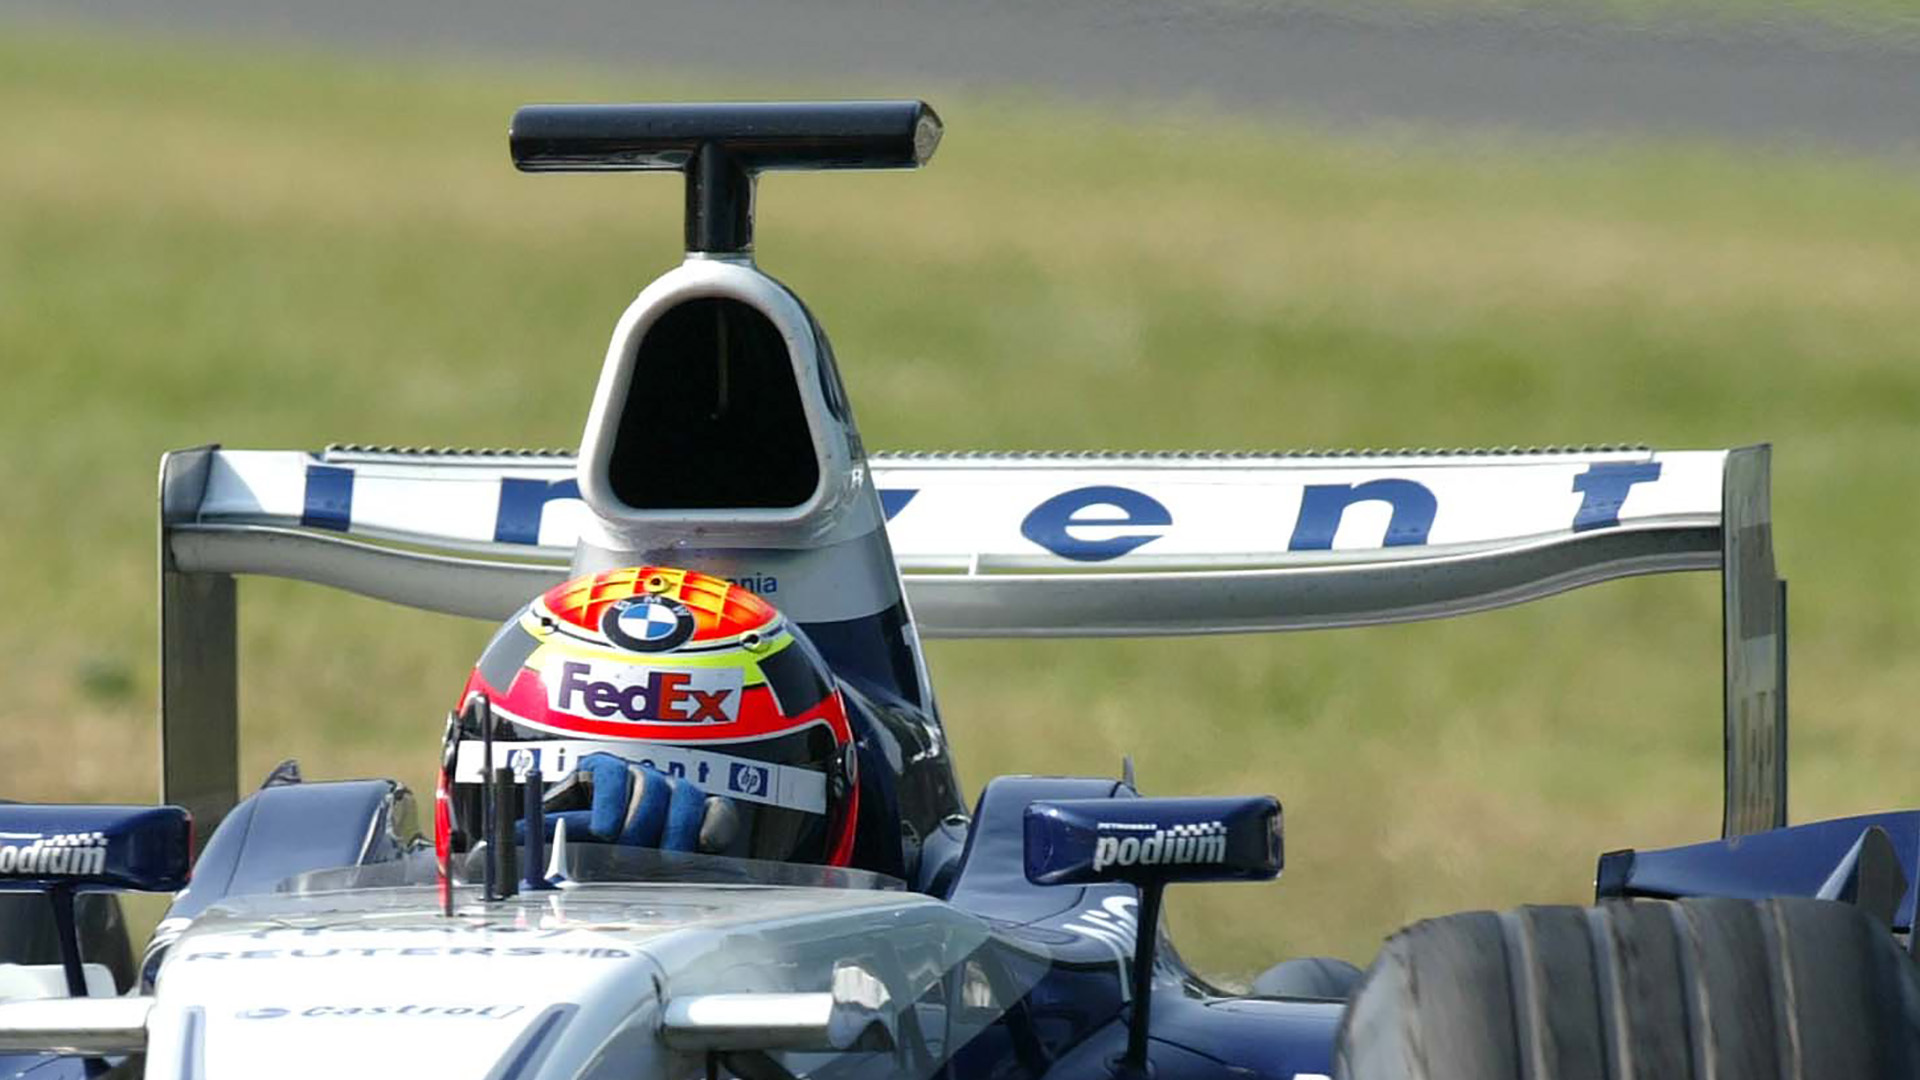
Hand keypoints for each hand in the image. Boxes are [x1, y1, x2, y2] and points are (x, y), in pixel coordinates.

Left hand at [541, 752, 737, 852]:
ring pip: (684, 796)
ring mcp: (677, 795)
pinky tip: (703, 846)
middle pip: (648, 786)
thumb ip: (531, 840)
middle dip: (638, 823)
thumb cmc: (583, 849)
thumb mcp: (556, 837)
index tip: (603, 831)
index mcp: (600, 775)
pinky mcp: (708, 816)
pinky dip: (714, 826)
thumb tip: (490, 848)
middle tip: (628, 857)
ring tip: (664, 862)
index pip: (607, 771)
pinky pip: (719, 811)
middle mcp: (641, 779)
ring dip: (674, 830)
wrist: (616, 868)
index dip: (607, 798)